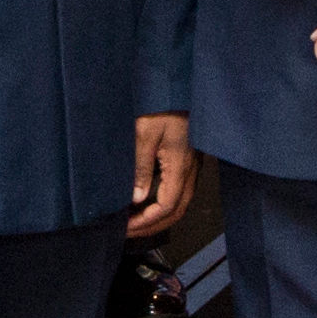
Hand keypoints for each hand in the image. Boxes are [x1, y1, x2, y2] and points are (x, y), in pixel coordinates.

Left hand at [126, 113, 201, 239]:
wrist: (177, 85)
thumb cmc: (162, 105)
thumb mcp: (144, 134)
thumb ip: (141, 168)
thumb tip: (136, 198)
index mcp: (180, 166)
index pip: (166, 207)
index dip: (146, 222)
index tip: (126, 227)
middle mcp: (190, 170)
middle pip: (176, 212)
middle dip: (152, 226)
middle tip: (128, 232)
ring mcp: (191, 166)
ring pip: (179, 203)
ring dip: (158, 218)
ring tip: (135, 222)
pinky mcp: (187, 160)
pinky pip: (178, 191)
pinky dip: (162, 204)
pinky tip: (145, 202)